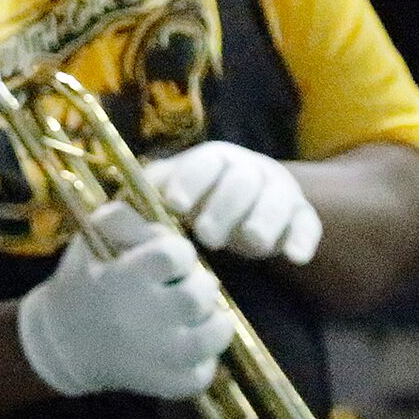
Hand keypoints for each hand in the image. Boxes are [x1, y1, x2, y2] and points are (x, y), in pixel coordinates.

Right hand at [16, 200, 231, 398]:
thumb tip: (159, 226)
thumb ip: (124, 220)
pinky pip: (205, 372)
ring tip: (192, 317)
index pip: (177, 254)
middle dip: (197, 284)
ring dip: (211, 320)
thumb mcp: (91, 241)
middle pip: (201, 293)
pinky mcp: (167, 384)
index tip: (167, 263)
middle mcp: (145, 319)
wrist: (61, 343)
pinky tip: (182, 347)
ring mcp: (159, 356)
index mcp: (126, 280)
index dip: (178, 254)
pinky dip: (202, 360)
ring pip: (216, 333)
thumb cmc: (84, 284)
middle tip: (181, 289)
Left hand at [142, 141, 322, 264]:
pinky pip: (308, 223)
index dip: (190, 182)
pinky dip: (303, 238)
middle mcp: (249, 169)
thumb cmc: (192, 208)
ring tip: (251, 245)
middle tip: (207, 236)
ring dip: (264, 220)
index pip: (204, 163)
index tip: (175, 205)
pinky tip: (295, 258)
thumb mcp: (163, 202)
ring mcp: (278, 191)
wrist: (235, 210)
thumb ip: (141, 206)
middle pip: (242, 180)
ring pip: (277, 199)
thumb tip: (110, 216)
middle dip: (225, 206)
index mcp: (213, 160)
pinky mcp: (300, 216)